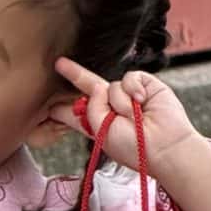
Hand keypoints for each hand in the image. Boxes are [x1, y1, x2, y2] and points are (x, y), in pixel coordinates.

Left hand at [53, 58, 203, 179]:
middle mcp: (111, 108)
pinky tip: (143, 103)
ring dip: (119, 103)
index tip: (46, 101)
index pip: (76, 112)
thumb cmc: (133, 147)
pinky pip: (129, 78)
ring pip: (109, 86)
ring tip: (133, 118)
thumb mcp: (102, 131)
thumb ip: (92, 107)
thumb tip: (96, 86)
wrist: (164, 145)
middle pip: (88, 87)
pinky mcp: (143, 85)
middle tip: (59, 64)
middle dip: (74, 75)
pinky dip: (133, 90)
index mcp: (98, 124)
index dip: (62, 105)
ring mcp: (127, 96)